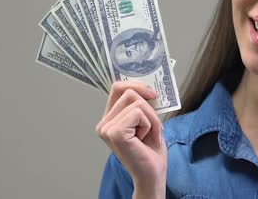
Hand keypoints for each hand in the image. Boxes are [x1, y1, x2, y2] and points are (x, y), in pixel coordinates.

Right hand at [96, 81, 166, 198]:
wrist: (153, 173)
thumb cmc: (151, 149)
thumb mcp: (146, 119)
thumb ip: (142, 103)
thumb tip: (149, 85)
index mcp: (109, 118)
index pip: (118, 87)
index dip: (137, 85)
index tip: (153, 94)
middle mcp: (103, 123)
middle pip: (129, 92)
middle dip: (150, 108)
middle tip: (154, 127)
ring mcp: (107, 128)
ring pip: (136, 102)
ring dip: (151, 118)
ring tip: (150, 134)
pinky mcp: (115, 133)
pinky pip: (138, 113)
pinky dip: (149, 124)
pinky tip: (146, 138)